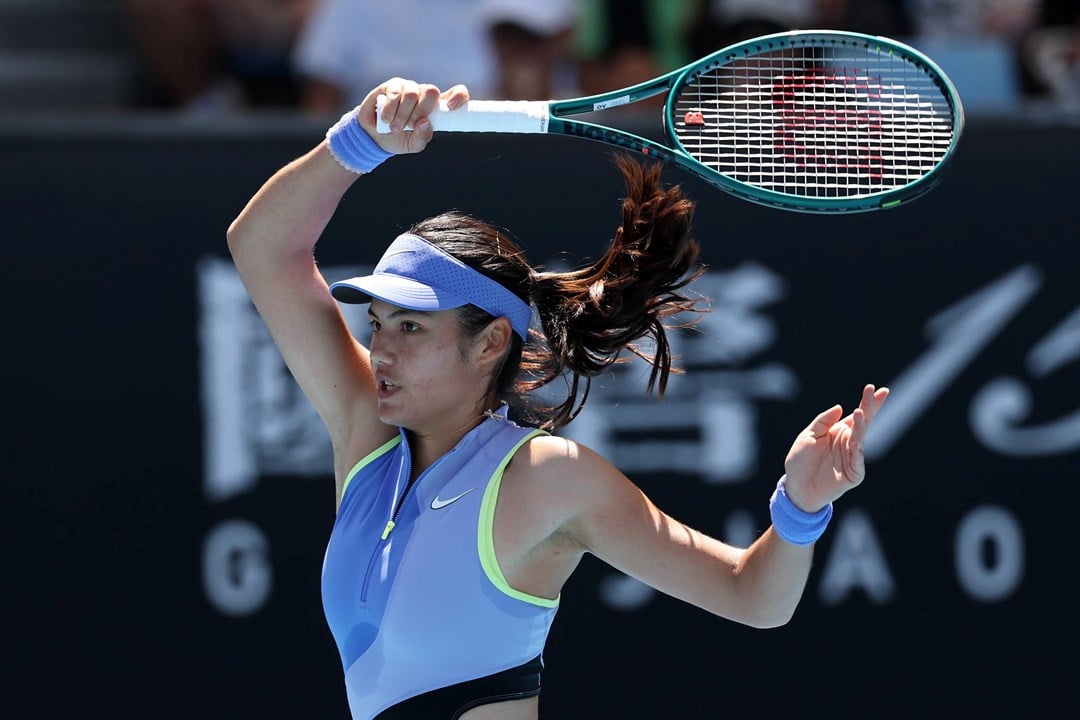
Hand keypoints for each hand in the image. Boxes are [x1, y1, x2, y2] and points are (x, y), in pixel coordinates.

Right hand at [355, 78, 469, 154]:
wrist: (374, 137)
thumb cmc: (399, 139)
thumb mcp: (413, 145)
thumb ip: (422, 137)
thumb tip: (425, 123)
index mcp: (436, 108)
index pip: (456, 94)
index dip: (458, 96)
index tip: (451, 108)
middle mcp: (424, 94)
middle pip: (432, 91)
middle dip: (422, 110)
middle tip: (410, 125)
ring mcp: (408, 88)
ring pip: (413, 93)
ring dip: (403, 113)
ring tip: (395, 128)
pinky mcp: (392, 86)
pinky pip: (395, 92)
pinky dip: (390, 109)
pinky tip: (386, 119)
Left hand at [782, 384, 888, 511]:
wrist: (797, 486)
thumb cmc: (801, 460)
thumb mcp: (808, 436)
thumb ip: (823, 422)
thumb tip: (840, 407)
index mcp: (840, 431)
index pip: (857, 414)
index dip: (868, 402)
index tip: (875, 388)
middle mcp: (849, 442)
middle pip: (863, 423)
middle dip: (870, 407)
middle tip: (876, 393)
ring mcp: (853, 457)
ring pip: (860, 439)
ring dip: (861, 426)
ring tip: (859, 413)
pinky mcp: (853, 474)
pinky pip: (857, 461)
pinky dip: (856, 452)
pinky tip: (854, 441)